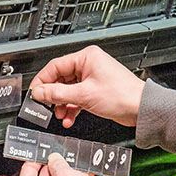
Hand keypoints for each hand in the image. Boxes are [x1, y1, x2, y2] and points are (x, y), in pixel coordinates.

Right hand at [29, 45, 144, 127]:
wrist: (141, 108)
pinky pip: (76, 97)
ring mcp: (92, 78)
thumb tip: (40, 92)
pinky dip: (72, 107)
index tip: (35, 93)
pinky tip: (69, 118)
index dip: (43, 81)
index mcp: (86, 57)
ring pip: (68, 90)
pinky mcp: (95, 90)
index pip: (55, 66)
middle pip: (60, 79)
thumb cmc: (122, 95)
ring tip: (60, 114)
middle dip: (53, 96)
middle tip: (45, 106)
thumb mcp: (84, 95)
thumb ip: (58, 94)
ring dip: (62, 104)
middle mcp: (88, 65)